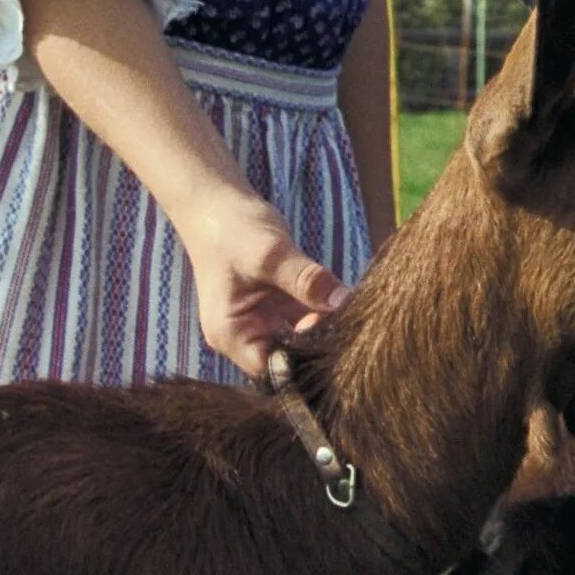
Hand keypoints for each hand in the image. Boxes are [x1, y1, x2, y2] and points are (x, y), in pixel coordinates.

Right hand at [173, 187, 350, 377]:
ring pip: (303, 338)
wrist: (216, 202)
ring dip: (327, 328)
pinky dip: (325, 311)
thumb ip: (305, 280)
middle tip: (358, 332)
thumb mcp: (270, 255)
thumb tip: (343, 301)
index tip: (342, 351)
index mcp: (232, 334)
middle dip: (322, 347)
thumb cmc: (231, 229)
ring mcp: (262, 320)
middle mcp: (245, 335)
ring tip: (358, 320)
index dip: (307, 366)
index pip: (273, 371)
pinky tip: (348, 304)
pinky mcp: (277, 304)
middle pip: (290, 359)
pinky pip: (307, 316)